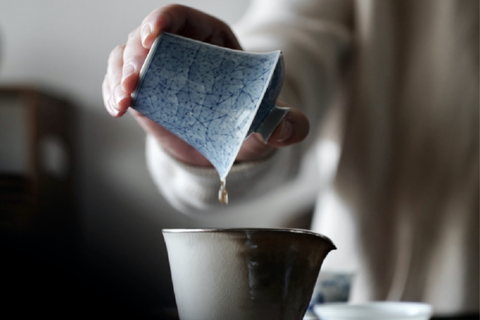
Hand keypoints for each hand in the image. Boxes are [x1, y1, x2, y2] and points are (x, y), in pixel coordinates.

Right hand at [102, 4, 308, 166]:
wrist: (225, 145)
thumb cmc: (247, 123)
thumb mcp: (269, 122)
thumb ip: (287, 124)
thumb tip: (284, 129)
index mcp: (210, 42)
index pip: (182, 17)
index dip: (164, 19)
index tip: (153, 34)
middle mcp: (180, 50)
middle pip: (146, 36)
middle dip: (135, 54)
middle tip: (134, 81)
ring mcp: (157, 70)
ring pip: (126, 56)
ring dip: (118, 74)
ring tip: (123, 101)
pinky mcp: (143, 91)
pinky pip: (118, 81)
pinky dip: (112, 91)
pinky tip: (116, 107)